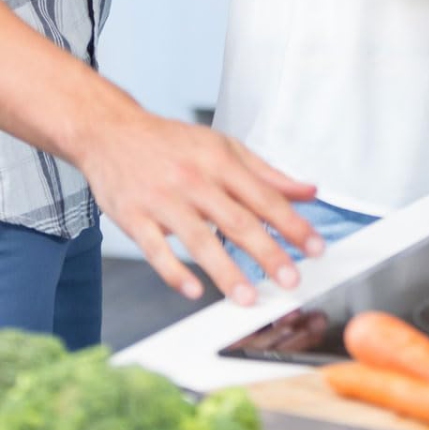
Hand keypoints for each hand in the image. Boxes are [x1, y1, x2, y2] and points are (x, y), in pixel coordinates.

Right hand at [79, 101, 321, 305]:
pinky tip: (193, 290)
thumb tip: (308, 191)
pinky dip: (174, 272)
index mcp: (220, 162)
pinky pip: (155, 250)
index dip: (292, 224)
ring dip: (226, 272)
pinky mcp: (133, 218)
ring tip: (248, 297)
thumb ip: (267, 174)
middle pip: (237, 221)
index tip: (315, 248)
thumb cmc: (173, 142)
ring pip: (199, 240)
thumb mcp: (225, 147)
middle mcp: (194, 181)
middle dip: (268, 253)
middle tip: (291, 280)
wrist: (112, 132)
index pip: (265, 198)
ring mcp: (162, 201)